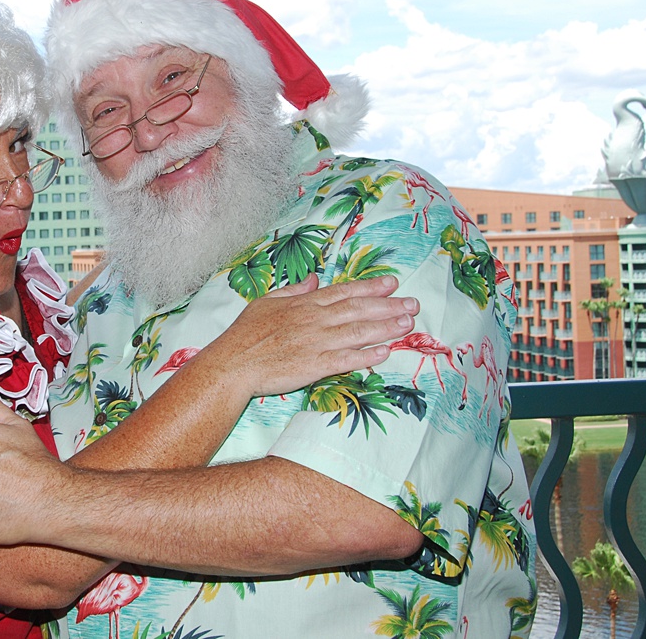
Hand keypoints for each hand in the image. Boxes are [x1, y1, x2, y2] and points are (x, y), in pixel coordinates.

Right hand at [187, 274, 416, 399]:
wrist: (232, 363)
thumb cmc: (245, 334)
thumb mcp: (266, 302)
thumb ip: (294, 290)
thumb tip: (314, 278)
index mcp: (304, 304)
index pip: (343, 292)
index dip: (370, 287)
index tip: (392, 283)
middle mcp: (314, 320)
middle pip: (358, 310)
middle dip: (388, 305)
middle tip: (413, 303)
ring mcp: (316, 343)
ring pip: (357, 332)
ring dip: (385, 328)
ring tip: (407, 323)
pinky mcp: (314, 366)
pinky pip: (345, 359)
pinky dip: (366, 356)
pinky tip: (384, 352)